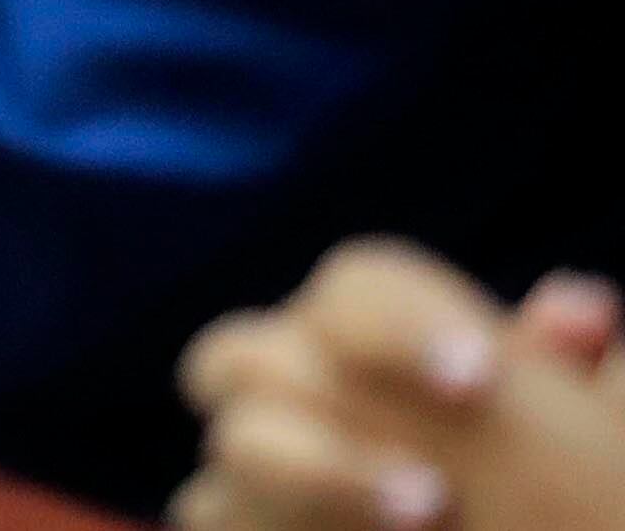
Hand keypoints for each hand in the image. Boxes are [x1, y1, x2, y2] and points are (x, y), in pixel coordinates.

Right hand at [176, 239, 624, 530]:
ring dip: (320, 476)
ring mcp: (255, 456)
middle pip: (246, 349)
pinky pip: (211, 510)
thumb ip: (572, 373)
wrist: (509, 522)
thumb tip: (580, 308)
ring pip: (238, 440)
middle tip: (438, 477)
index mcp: (371, 331)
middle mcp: (290, 379)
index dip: (406, 322)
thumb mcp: (582, 431)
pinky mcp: (236, 518)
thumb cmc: (549, 488)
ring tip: (423, 514)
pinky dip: (269, 522)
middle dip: (329, 395)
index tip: (484, 376)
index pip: (357, 286)